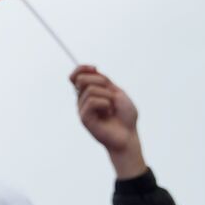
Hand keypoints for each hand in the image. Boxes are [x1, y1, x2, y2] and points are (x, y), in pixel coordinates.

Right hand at [70, 65, 147, 179]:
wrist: (129, 135)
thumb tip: (92, 70)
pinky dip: (105, 103)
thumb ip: (104, 81)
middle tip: (111, 93)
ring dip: (107, 96)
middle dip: (99, 81)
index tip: (95, 68)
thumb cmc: (125, 116)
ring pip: (90, 90)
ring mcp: (82, 109)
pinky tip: (109, 113)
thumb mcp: (118, 92)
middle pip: (81, 79)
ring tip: (112, 108)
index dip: (81, 68)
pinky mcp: (84, 118)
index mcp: (90, 93)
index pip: (76, 76)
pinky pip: (92, 101)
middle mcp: (83, 100)